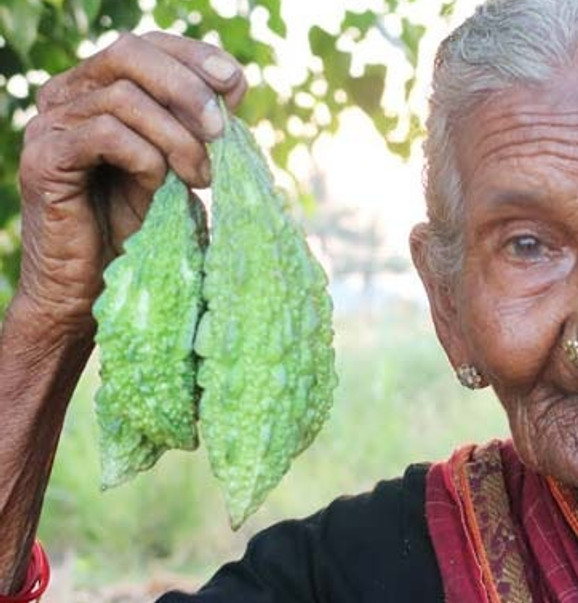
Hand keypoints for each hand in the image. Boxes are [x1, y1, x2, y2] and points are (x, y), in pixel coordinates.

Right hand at [14, 32, 245, 335]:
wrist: (96, 289)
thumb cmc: (139, 226)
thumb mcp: (177, 164)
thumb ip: (195, 124)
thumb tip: (233, 87)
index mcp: (96, 87)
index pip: (146, 43)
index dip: (194, 55)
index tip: (237, 87)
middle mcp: (65, 96)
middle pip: (128, 52)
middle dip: (188, 87)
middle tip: (222, 132)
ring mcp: (49, 125)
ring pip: (123, 96)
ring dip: (176, 135)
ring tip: (201, 177)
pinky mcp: (44, 161)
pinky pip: (104, 134)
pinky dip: (146, 156)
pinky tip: (161, 184)